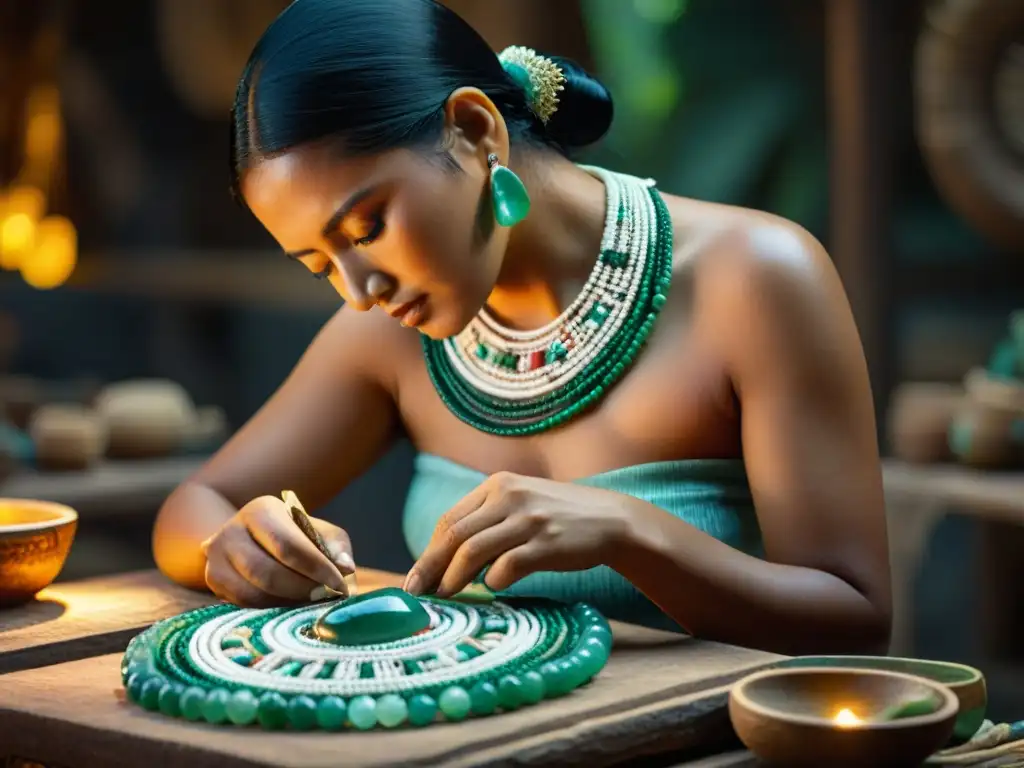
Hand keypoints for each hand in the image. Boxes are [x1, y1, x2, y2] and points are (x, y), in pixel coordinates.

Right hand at [201, 495, 354, 606]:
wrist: (251, 537)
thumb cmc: (292, 534)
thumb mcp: (316, 531)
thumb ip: (335, 545)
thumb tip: (346, 568)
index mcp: (261, 511)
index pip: (288, 545)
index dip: (316, 568)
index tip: (340, 584)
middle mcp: (231, 530)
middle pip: (267, 573)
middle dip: (302, 590)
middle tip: (326, 598)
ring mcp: (216, 557)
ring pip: (252, 593)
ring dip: (287, 604)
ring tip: (311, 603)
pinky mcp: (213, 580)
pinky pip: (243, 605)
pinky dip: (271, 610)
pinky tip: (290, 606)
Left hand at [403, 472, 630, 597]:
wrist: (610, 519)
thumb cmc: (558, 516)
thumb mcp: (520, 502)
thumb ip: (486, 519)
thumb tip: (443, 557)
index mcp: (498, 485)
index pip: (449, 520)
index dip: (427, 551)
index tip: (415, 577)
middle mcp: (510, 497)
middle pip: (455, 535)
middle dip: (430, 567)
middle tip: (417, 594)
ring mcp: (529, 520)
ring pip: (474, 551)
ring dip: (454, 578)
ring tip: (447, 595)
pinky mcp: (548, 543)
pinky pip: (508, 566)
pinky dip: (494, 580)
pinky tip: (494, 586)